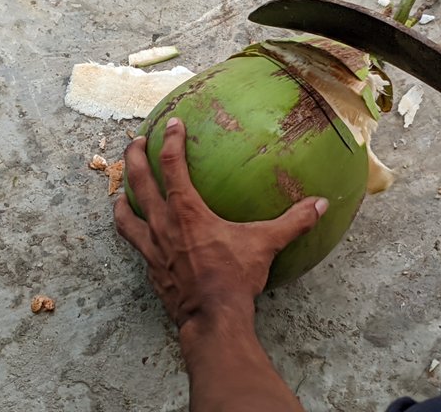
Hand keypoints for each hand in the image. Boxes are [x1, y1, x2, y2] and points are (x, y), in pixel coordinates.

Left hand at [114, 117, 328, 328]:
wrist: (211, 316)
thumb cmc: (234, 277)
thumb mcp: (265, 245)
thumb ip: (292, 222)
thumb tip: (320, 205)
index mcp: (186, 211)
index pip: (173, 164)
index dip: (171, 140)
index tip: (172, 123)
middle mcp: (161, 223)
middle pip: (139, 180)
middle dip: (134, 156)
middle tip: (134, 141)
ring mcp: (151, 245)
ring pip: (124, 212)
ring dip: (121, 195)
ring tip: (120, 188)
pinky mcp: (148, 265)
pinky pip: (131, 241)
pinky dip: (130, 229)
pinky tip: (134, 230)